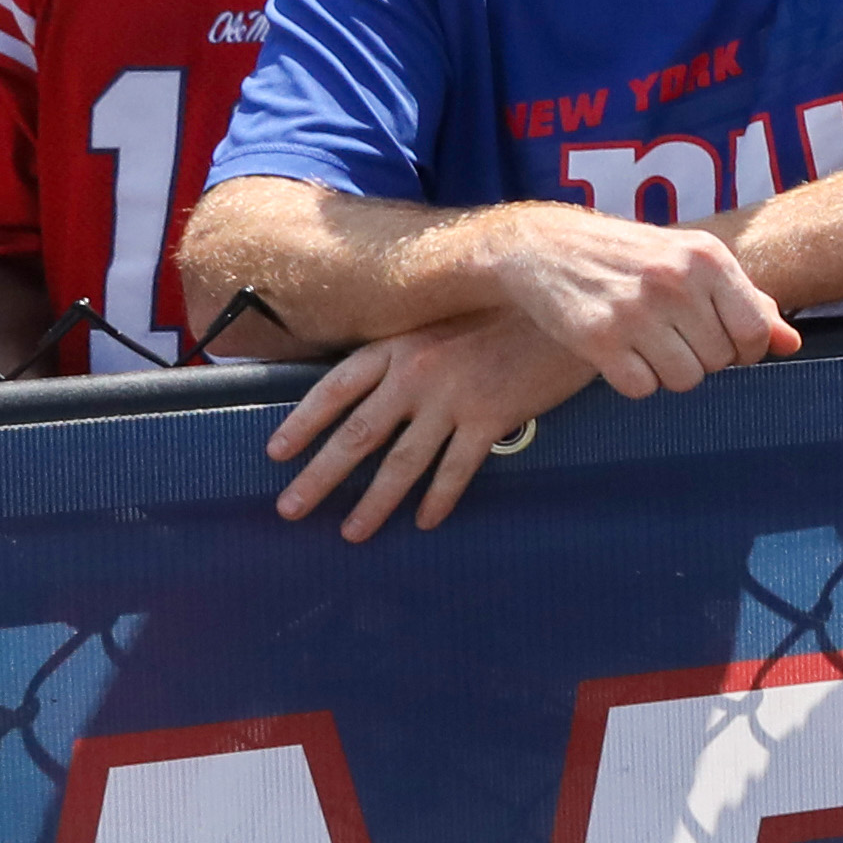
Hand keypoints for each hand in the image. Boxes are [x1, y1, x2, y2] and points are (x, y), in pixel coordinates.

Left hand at [265, 311, 595, 539]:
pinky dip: (439, 499)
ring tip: (352, 531)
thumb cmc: (508, 313)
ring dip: (373, 503)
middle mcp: (417, 373)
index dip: (302, 424)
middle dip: (319, 477)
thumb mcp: (445, 322)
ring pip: (401, 462)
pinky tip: (426, 521)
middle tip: (290, 509)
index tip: (276, 453)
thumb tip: (380, 391)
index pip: (334, 389)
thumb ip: (411, 352)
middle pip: (357, 434)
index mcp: (398, 345)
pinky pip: (456, 469)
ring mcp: (453, 398)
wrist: (566, 310)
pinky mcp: (492, 417)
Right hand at [466, 204, 798, 393]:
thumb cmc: (632, 257)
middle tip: (672, 335)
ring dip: (668, 372)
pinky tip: (621, 353)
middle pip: (719, 361)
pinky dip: (634, 380)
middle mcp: (675, 280)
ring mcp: (635, 309)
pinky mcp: (598, 337)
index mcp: (707, 257)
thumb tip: (791, 344)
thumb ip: (747, 301)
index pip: (756, 332)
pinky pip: (641, 388)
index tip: (724, 342)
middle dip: (701, 358)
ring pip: (684, 380)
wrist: (545, 247)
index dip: (745, 350)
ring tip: (648, 342)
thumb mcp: (694, 262)